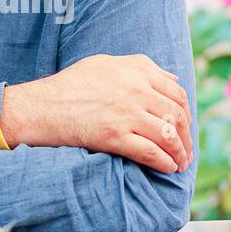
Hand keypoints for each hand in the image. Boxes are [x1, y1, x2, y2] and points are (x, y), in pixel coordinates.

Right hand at [0, 54, 193, 172]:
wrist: (43, 106)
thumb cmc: (72, 84)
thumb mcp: (107, 63)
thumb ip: (142, 67)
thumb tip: (172, 78)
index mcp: (137, 71)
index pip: (177, 94)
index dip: (186, 113)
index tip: (185, 127)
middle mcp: (136, 90)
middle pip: (176, 115)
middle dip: (186, 136)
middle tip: (187, 151)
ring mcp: (126, 113)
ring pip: (167, 135)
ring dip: (179, 153)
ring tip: (180, 163)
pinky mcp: (114, 136)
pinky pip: (149, 152)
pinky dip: (163, 162)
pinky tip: (167, 168)